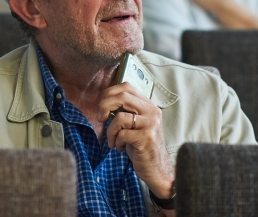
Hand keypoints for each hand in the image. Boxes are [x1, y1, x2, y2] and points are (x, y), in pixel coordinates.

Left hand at [99, 82, 174, 199]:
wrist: (157, 170)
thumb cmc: (140, 146)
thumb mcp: (134, 125)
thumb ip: (125, 111)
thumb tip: (104, 100)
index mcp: (149, 105)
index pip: (127, 87)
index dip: (110, 92)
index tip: (102, 106)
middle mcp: (152, 112)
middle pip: (122, 96)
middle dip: (105, 106)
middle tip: (100, 118)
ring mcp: (151, 124)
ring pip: (119, 117)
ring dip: (110, 130)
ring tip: (113, 141)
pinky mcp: (146, 138)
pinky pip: (122, 134)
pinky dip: (116, 141)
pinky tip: (119, 148)